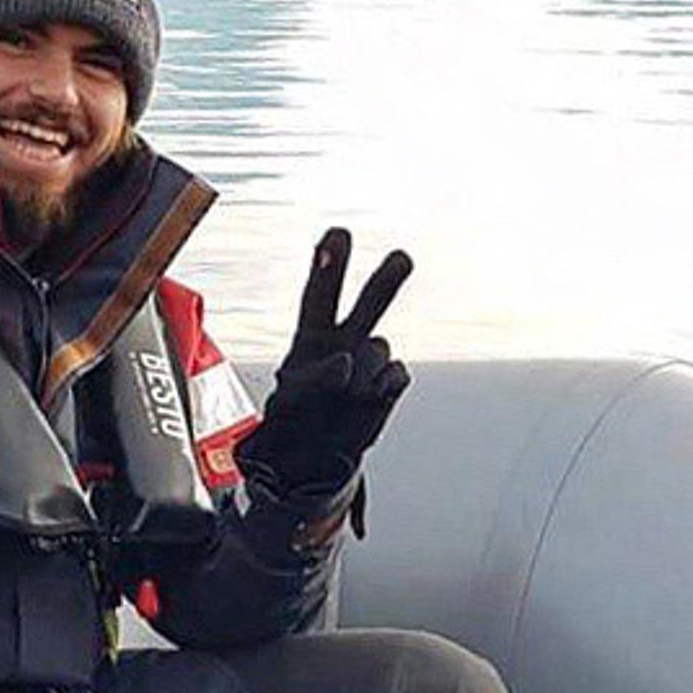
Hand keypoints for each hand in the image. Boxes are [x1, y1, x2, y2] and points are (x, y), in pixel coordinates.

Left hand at [235, 228, 414, 496]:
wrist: (314, 459)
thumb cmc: (293, 423)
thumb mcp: (289, 401)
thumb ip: (315, 378)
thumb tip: (346, 362)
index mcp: (311, 336)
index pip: (320, 293)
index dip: (328, 263)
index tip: (337, 233)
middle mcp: (344, 341)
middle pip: (368, 302)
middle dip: (386, 279)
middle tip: (402, 258)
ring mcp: (369, 362)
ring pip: (378, 348)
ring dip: (363, 371)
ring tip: (341, 396)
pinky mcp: (388, 385)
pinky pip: (396, 375)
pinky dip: (384, 387)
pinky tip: (366, 401)